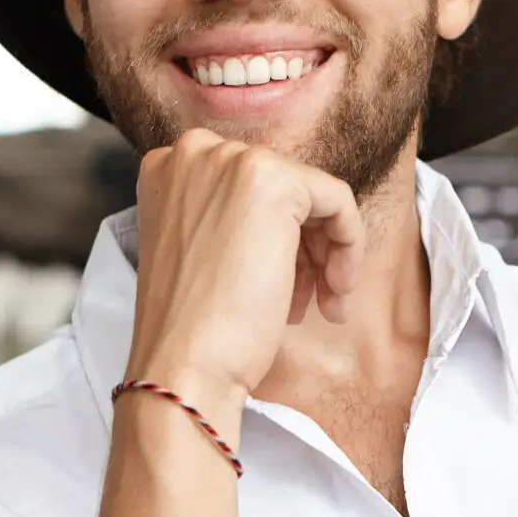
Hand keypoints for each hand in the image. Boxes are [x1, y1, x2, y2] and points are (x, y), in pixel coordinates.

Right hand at [124, 130, 363, 413]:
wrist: (184, 364)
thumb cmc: (192, 328)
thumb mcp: (202, 253)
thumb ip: (231, 220)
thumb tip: (288, 217)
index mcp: (169, 169)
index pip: (248, 190)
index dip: (276, 238)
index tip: (287, 282)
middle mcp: (196, 153)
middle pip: (283, 191)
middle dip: (306, 248)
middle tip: (313, 299)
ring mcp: (231, 161)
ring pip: (312, 197)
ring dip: (325, 254)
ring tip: (324, 305)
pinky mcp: (272, 180)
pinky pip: (337, 200)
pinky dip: (348, 244)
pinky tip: (335, 290)